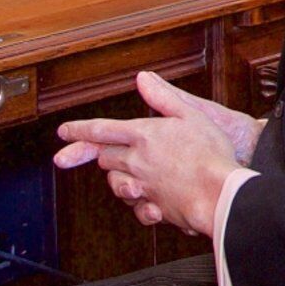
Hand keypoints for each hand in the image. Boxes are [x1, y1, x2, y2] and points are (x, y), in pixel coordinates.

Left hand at [51, 70, 253, 235]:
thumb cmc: (211, 153)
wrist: (221, 194)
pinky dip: (139, 205)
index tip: (63, 132)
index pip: (100, 131)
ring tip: (134, 176)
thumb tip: (143, 78)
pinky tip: (150, 201)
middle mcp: (136, 161)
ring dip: (119, 179)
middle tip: (108, 154)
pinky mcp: (153, 207)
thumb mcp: (191, 114)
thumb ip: (163, 97)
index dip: (78, 131)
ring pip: (115, 183)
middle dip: (103, 155)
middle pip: (105, 158)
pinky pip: (135, 207)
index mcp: (143, 135)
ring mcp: (143, 186)